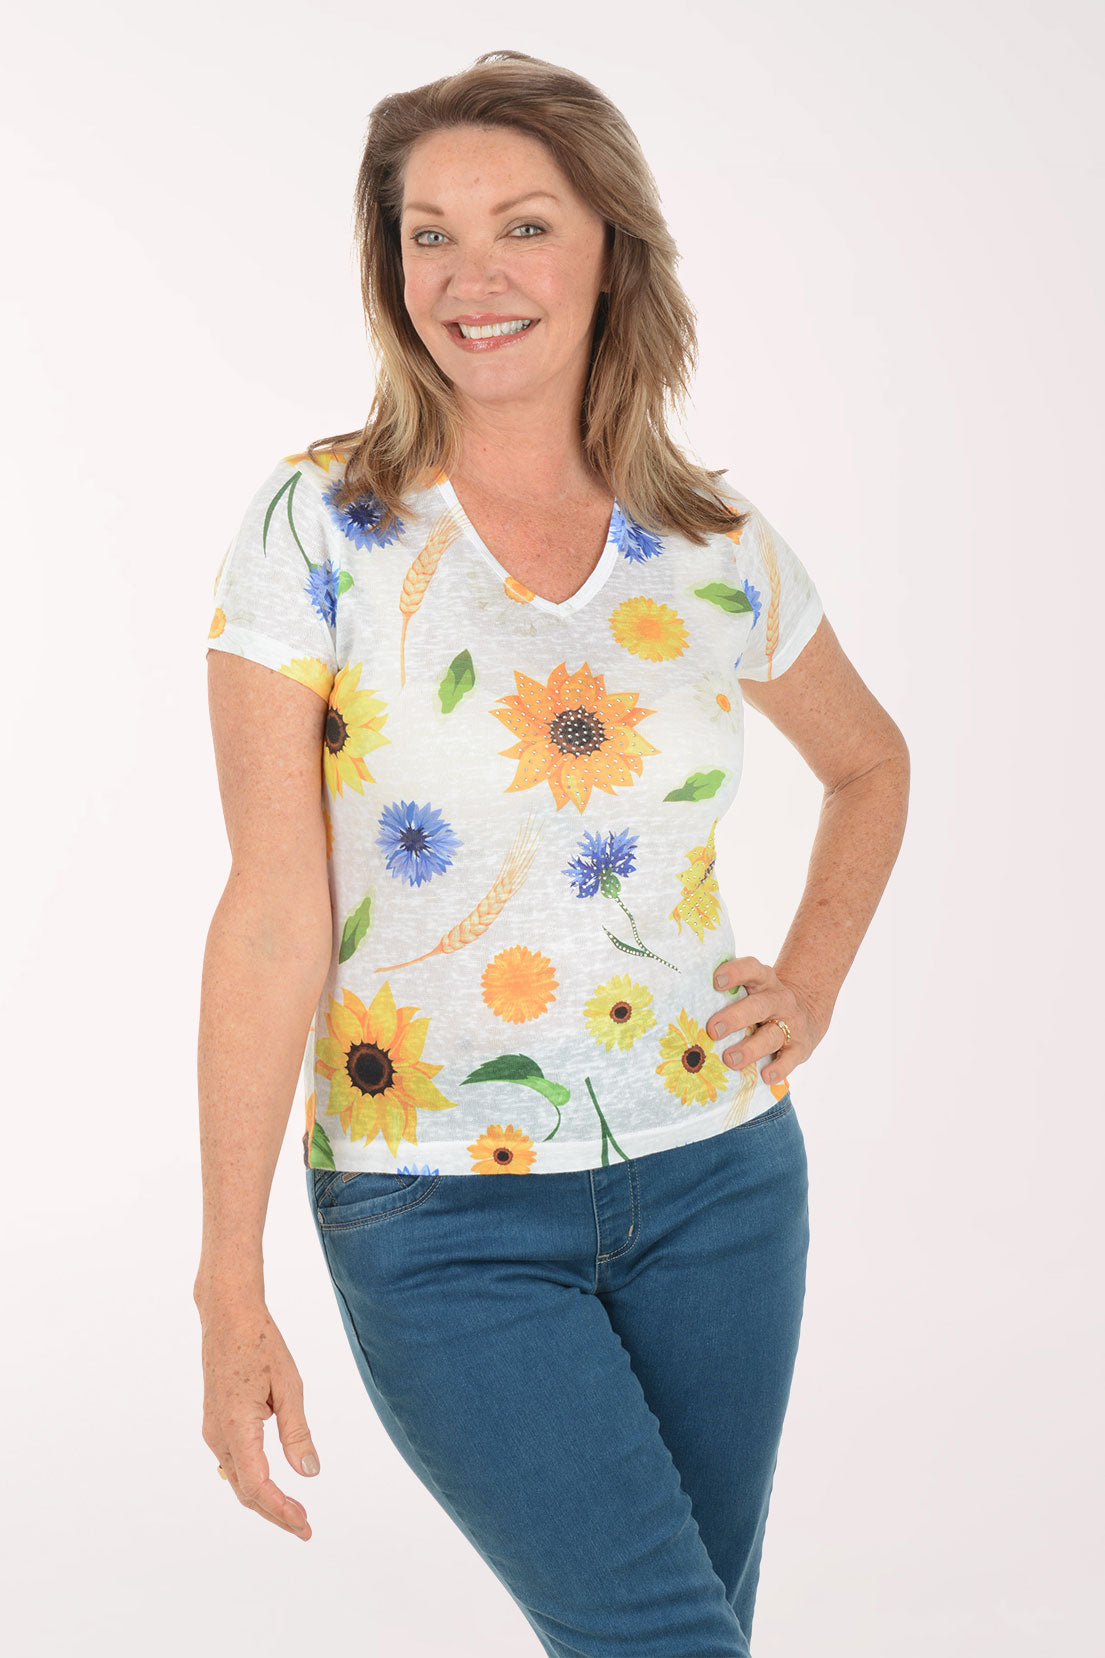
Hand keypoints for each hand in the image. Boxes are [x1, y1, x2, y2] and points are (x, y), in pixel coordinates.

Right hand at [196, 1295, 319, 1539]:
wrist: (227, 1316)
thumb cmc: (260, 1344)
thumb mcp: (289, 1385)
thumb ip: (297, 1432)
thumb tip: (308, 1472)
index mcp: (236, 1426)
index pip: (257, 1486)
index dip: (280, 1510)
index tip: (304, 1525)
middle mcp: (218, 1435)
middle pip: (245, 1491)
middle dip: (275, 1513)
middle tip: (305, 1528)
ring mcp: (213, 1431)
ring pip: (237, 1480)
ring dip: (264, 1500)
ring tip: (294, 1512)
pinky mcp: (216, 1424)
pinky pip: (234, 1464)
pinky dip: (253, 1481)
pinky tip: (272, 1486)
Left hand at [706, 956, 826, 1085]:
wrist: (805, 1015)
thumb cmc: (762, 1005)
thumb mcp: (752, 992)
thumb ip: (728, 997)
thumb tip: (687, 1012)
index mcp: (763, 981)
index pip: (751, 969)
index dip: (735, 972)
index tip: (716, 981)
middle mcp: (778, 1000)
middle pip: (758, 1006)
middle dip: (735, 1017)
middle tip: (713, 1030)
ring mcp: (792, 1024)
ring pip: (771, 1035)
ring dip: (750, 1049)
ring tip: (730, 1059)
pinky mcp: (800, 1047)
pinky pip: (790, 1059)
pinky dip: (779, 1068)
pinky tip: (765, 1076)